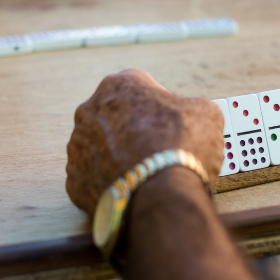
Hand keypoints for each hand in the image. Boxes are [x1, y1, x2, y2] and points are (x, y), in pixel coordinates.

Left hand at [65, 69, 223, 213]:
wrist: (163, 195)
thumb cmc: (182, 147)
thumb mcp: (205, 112)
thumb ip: (191, 107)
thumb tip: (191, 116)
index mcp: (120, 85)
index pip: (139, 87)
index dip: (158, 105)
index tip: (171, 121)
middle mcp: (90, 110)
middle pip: (115, 117)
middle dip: (133, 129)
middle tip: (158, 148)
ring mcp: (78, 147)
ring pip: (100, 148)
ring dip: (118, 156)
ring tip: (145, 173)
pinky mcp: (74, 180)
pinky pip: (93, 178)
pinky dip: (109, 183)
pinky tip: (131, 189)